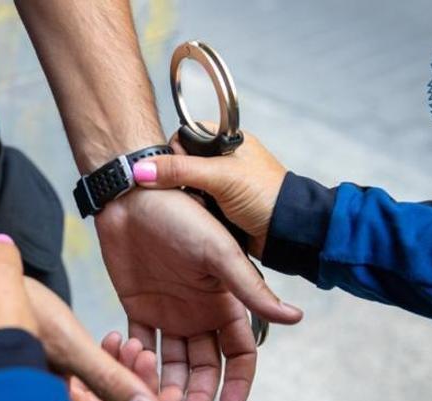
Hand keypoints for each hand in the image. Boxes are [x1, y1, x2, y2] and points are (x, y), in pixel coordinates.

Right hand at [70, 332, 182, 400]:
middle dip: (141, 386)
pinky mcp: (59, 376)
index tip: (174, 394)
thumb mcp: (66, 345)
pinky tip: (114, 339)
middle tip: (147, 357)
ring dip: (129, 369)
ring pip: (110, 395)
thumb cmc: (10, 316)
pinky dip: (111, 360)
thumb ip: (108, 381)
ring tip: (132, 344)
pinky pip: (96, 378)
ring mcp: (62, 397)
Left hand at [94, 189, 301, 400]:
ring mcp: (169, 312)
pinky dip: (138, 362)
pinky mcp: (138, 308)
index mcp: (225, 301)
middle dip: (202, 392)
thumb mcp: (219, 253)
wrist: (132, 196)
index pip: (240, 352)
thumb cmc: (180, 215)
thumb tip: (295, 319)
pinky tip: (135, 373)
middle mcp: (200, 311)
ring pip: (175, 362)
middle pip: (208, 365)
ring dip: (172, 385)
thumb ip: (251, 289)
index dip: (239, 382)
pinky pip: (140, 345)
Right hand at [132, 131, 287, 257]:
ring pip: (187, 188)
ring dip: (189, 201)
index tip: (176, 172)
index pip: (184, 137)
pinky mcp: (223, 207)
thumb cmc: (266, 196)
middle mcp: (223, 160)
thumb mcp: (220, 178)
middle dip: (180, 182)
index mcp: (226, 141)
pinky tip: (201, 221)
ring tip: (199, 209)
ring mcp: (223, 185)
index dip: (175, 154)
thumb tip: (142, 169)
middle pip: (182, 165)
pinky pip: (197, 207)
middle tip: (190, 195)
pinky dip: (196, 215)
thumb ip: (180, 170)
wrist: (290, 232)